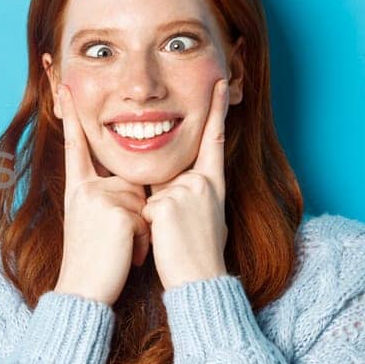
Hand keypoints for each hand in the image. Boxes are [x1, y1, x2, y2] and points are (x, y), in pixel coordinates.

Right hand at [54, 84, 149, 305]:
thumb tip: (134, 191)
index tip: (64, 86)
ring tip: (121, 251)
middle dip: (136, 215)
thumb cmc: (93, 262)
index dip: (72, 115)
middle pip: (131, 184)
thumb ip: (108, 197)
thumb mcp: (92, 222)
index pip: (76, 145)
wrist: (83, 291)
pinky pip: (146, 218)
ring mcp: (100, 198)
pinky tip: (126, 255)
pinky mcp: (117, 212)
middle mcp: (86, 188)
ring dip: (141, 231)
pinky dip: (143, 241)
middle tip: (116, 243)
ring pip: (142, 201)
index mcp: (78, 188)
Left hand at [142, 78, 230, 288]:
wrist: (198, 281)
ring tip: (172, 238)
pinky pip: (144, 208)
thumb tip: (172, 187)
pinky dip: (146, 226)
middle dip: (162, 201)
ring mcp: (186, 190)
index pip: (214, 140)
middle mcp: (203, 182)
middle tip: (177, 231)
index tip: (219, 82)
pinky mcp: (167, 203)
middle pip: (167, 174)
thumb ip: (189, 193)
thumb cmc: (198, 253)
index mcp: (213, 183)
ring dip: (152, 217)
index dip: (217, 110)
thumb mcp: (202, 216)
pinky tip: (164, 240)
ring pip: (152, 193)